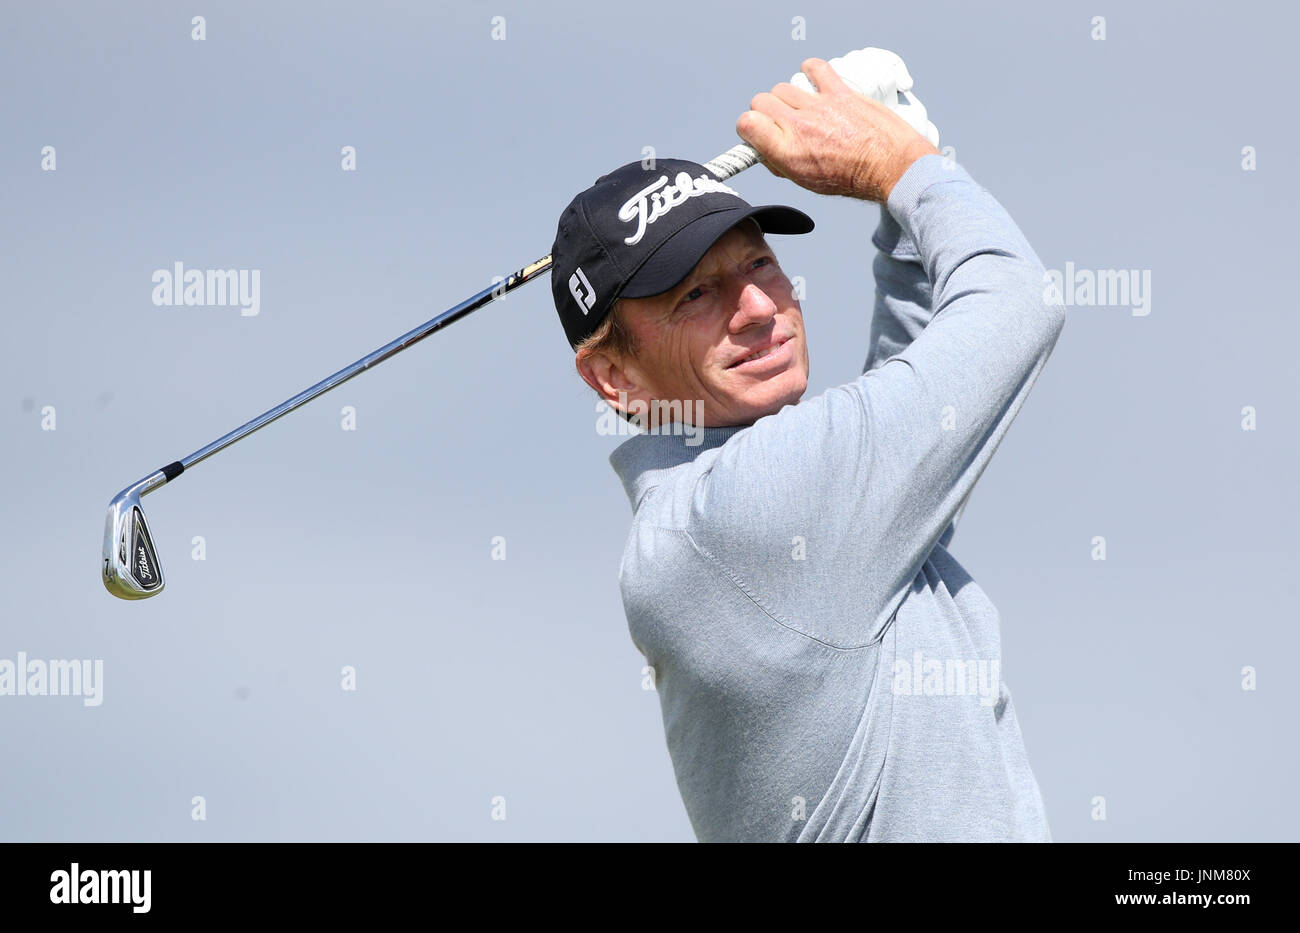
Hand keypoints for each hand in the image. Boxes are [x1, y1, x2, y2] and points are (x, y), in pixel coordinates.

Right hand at [737, 58, 940, 203]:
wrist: (889, 167)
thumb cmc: (851, 178)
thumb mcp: (806, 182)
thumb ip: (780, 162)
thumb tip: (765, 147)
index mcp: (787, 152)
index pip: (747, 123)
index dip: (749, 127)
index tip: (759, 132)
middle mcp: (798, 126)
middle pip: (761, 100)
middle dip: (766, 111)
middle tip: (781, 122)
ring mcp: (819, 106)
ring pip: (783, 87)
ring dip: (788, 97)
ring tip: (802, 108)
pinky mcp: (839, 92)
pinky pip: (815, 68)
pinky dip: (811, 70)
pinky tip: (813, 80)